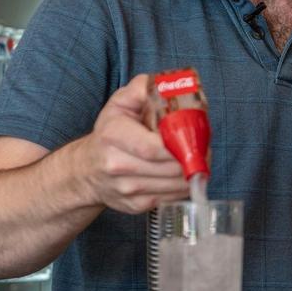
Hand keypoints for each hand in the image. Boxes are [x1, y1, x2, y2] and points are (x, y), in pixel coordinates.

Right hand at [76, 74, 189, 213]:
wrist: (87, 170)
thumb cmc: (110, 132)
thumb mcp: (121, 103)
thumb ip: (143, 88)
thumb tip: (168, 85)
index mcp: (112, 135)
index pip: (153, 147)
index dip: (180, 144)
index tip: (194, 136)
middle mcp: (116, 165)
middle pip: (169, 167)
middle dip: (193, 157)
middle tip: (204, 147)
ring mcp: (126, 189)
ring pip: (174, 185)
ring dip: (193, 172)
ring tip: (197, 158)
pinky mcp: (136, 205)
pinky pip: (171, 197)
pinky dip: (183, 185)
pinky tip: (183, 173)